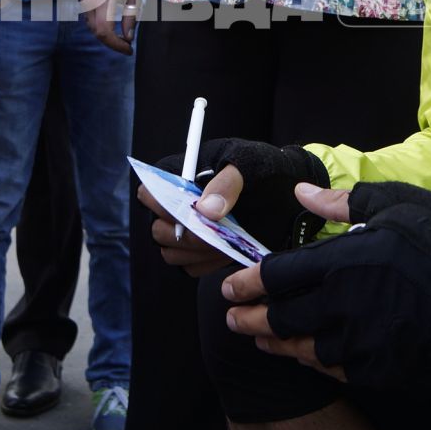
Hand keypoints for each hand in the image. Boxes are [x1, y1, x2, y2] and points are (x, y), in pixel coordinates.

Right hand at [83, 0, 141, 54]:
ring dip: (104, 33)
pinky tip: (110, 22)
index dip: (116, 45)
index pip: (104, 32)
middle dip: (111, 41)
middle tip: (126, 44)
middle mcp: (90, 1)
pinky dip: (98, 23)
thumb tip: (128, 36)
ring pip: (90, 24)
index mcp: (104, 0)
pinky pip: (88, 14)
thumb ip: (130, 16)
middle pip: (96, 31)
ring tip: (120, 35)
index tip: (129, 49)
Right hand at [138, 139, 327, 277]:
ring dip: (197, 252)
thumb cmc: (259, 167)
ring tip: (225, 241)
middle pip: (158, 229)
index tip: (190, 211)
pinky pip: (190, 266)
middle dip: (186, 235)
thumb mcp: (246, 163)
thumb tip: (205, 209)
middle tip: (212, 232)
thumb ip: (226, 182)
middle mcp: (174, 204)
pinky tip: (227, 251)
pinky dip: (207, 263)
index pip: (148, 193)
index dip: (163, 205)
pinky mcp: (198, 252)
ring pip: (172, 252)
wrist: (282, 189)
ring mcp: (185, 230)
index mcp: (176, 174)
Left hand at [221, 181, 430, 388]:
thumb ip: (340, 202)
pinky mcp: (386, 368)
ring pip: (304, 351)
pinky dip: (316, 363)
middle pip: (281, 319)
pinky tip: (307, 356)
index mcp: (344, 260)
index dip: (248, 283)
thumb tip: (301, 191)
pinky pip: (338, 371)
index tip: (231, 287)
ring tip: (260, 340)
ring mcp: (366, 342)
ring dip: (277, 345)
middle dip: (249, 319)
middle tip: (231, 319)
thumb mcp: (395, 204)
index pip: (277, 277)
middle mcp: (347, 305)